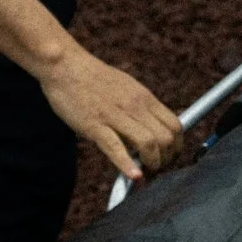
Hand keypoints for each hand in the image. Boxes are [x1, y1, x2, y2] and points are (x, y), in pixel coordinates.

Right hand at [35, 50, 181, 181]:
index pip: (175, 126)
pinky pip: (115, 147)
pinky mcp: (94, 125)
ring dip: (151, 164)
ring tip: (145, 171)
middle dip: (165, 159)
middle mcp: (134, 106)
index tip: (168, 157)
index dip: (176, 147)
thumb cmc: (93, 79)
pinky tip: (134, 176)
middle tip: (156, 168)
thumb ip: (140, 108)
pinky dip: (127, 165)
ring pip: (148, 143)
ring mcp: (115, 115)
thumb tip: (151, 129)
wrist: (65, 65)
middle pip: (166, 138)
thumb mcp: (126, 88)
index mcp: (144, 98)